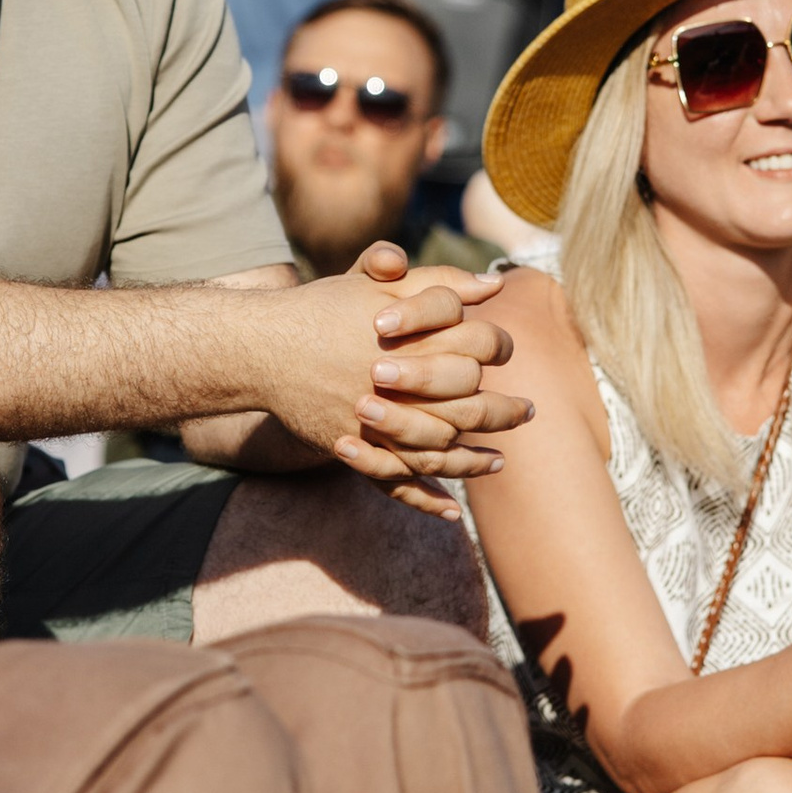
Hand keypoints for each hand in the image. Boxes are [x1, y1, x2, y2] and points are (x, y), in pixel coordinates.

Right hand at [246, 248, 532, 514]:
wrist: (263, 348)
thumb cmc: (323, 309)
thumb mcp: (375, 282)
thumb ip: (435, 281)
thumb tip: (493, 284)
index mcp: (412, 339)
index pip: (476, 346)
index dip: (497, 349)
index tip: (508, 355)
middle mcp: (399, 384)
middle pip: (469, 403)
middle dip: (502, 411)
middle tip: (527, 412)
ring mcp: (377, 423)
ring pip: (440, 449)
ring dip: (473, 460)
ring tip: (499, 463)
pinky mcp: (355, 450)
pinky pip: (397, 482)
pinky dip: (426, 500)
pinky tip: (451, 511)